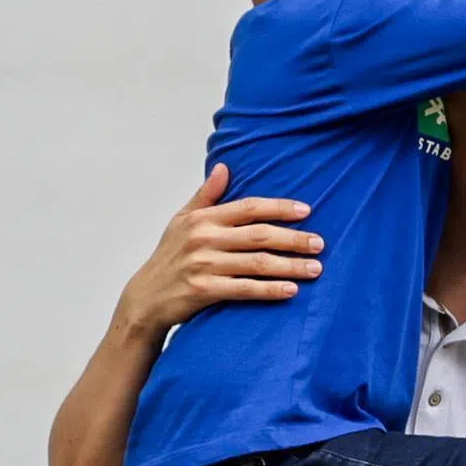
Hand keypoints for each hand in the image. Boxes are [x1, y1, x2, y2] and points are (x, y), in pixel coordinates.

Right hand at [113, 166, 318, 346]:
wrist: (145, 298)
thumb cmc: (169, 257)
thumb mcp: (182, 221)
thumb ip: (206, 195)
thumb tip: (224, 167)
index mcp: (202, 218)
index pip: (249, 207)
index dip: (279, 208)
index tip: (306, 212)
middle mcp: (204, 238)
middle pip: (259, 235)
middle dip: (293, 239)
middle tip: (319, 244)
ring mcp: (204, 265)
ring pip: (257, 263)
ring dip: (290, 266)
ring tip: (315, 269)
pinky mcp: (204, 290)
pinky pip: (245, 289)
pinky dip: (270, 289)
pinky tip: (291, 290)